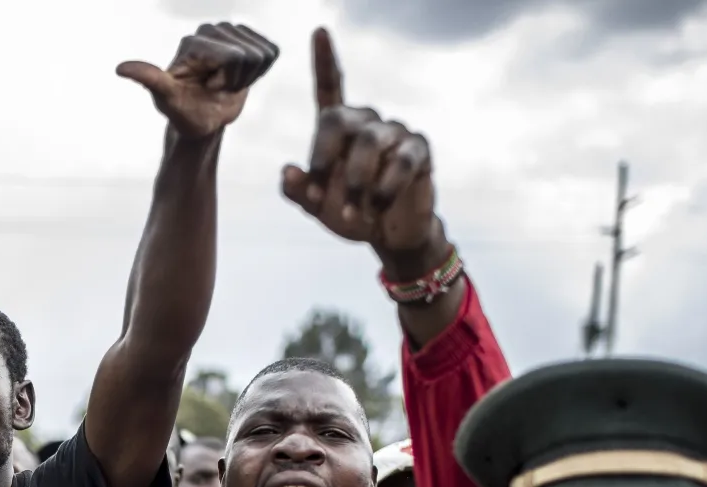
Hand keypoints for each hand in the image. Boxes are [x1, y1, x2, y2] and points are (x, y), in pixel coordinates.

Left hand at [116, 23, 278, 140]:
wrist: (200, 120)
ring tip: (225, 84)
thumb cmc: (182, 112)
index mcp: (194, 40)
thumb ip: (149, 79)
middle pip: (248, 55)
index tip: (206, 88)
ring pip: (261, 54)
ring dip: (247, 77)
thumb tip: (120, 69)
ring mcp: (231, 31)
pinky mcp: (248, 40)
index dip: (225, 81)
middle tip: (216, 88)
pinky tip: (239, 78)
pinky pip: (271, 52)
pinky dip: (259, 72)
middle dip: (236, 80)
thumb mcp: (166, 98)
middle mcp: (211, 29)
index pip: (233, 57)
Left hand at [280, 29, 445, 270]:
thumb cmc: (351, 213)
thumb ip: (299, 190)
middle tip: (318, 193)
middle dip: (324, 157)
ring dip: (356, 183)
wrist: (389, 236)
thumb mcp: (317, 206)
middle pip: (339, 118)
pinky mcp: (418, 150)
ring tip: (353, 213)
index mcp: (339, 128)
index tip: (319, 31)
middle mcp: (366, 122)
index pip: (330, 85)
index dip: (324, 59)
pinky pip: (401, 162)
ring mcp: (395, 133)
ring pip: (370, 142)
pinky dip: (384, 189)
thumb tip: (288, 172)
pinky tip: (376, 209)